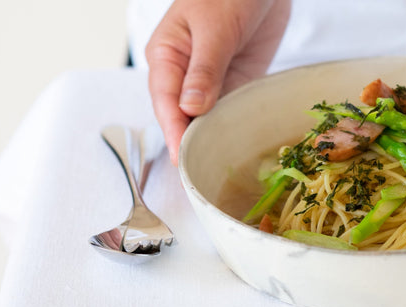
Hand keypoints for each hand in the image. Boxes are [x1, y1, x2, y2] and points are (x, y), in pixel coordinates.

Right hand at [146, 0, 289, 164]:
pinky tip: (239, 147)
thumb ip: (205, 69)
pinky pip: (231, 110)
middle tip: (201, 177)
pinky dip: (234, 127)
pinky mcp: (236, 81)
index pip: (166, 103)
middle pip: (184, 117)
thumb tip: (191, 108)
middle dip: (192, 145)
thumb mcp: (215, 29)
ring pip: (208, 118)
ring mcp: (211, 79)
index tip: (183, 159)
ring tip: (220, 171)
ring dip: (214, 141)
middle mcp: (184, 73)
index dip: (174, 133)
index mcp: (167, 56)